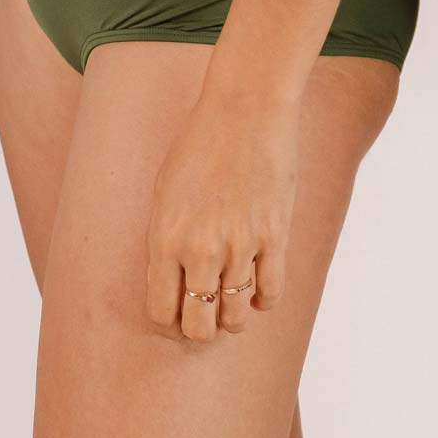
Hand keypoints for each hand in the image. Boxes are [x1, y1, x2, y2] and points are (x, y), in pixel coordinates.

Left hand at [144, 87, 298, 343]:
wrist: (245, 109)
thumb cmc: (199, 144)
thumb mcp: (165, 192)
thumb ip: (165, 241)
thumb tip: (173, 281)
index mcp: (166, 240)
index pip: (162, 312)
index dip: (170, 320)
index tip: (177, 313)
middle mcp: (201, 250)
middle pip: (199, 326)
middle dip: (200, 329)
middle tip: (204, 316)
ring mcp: (241, 245)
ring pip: (236, 316)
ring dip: (232, 317)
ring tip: (231, 303)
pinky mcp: (275, 236)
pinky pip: (270, 292)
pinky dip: (263, 301)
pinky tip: (257, 291)